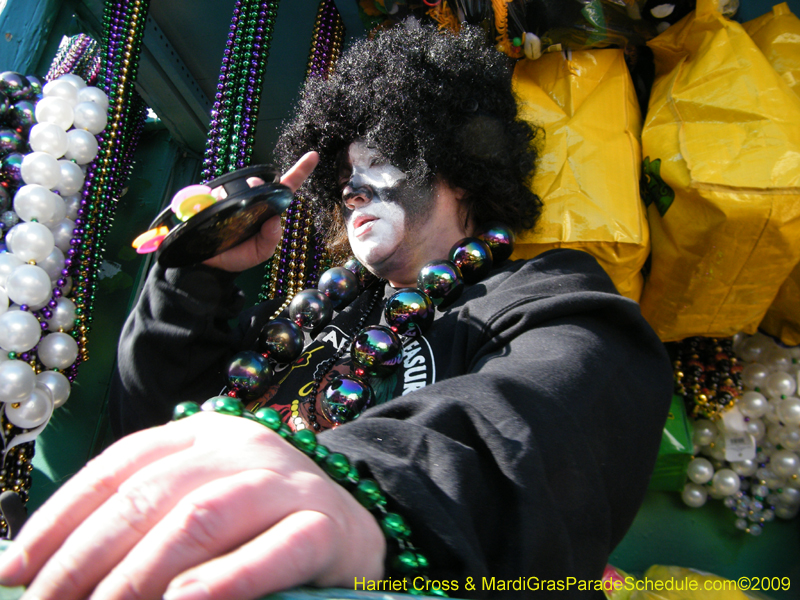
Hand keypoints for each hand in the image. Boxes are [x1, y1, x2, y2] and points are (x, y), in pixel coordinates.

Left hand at [0, 412, 384, 599]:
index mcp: (204, 434)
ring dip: (142, 572)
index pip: (120, 465)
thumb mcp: (201, 502)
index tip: (14, 571)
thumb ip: (146, 519)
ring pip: (203, 515)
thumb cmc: (261, 521)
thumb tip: (48, 568)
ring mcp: (286, 481)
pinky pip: (275, 549)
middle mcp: (243, 446)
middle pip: (152, 492)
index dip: (61, 517)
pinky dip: (228, 580)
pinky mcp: (324, 524)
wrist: (353, 518)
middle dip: (87, 556)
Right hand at [203, 151, 319, 272]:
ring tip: (229, 217)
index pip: (287, 188)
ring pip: (240, 185)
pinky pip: (219, 192)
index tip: (314, 155)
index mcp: (268, 210)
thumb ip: (270, 239)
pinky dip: (219, 199)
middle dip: (260, 186)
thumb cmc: (240, 255)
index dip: (300, 170)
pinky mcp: (215, 197)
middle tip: (251, 201)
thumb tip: (275, 220)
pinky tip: (215, 211)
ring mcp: (234, 197)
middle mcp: (253, 200)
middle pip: (261, 182)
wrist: (212, 263)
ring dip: (238, 195)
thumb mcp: (261, 252)